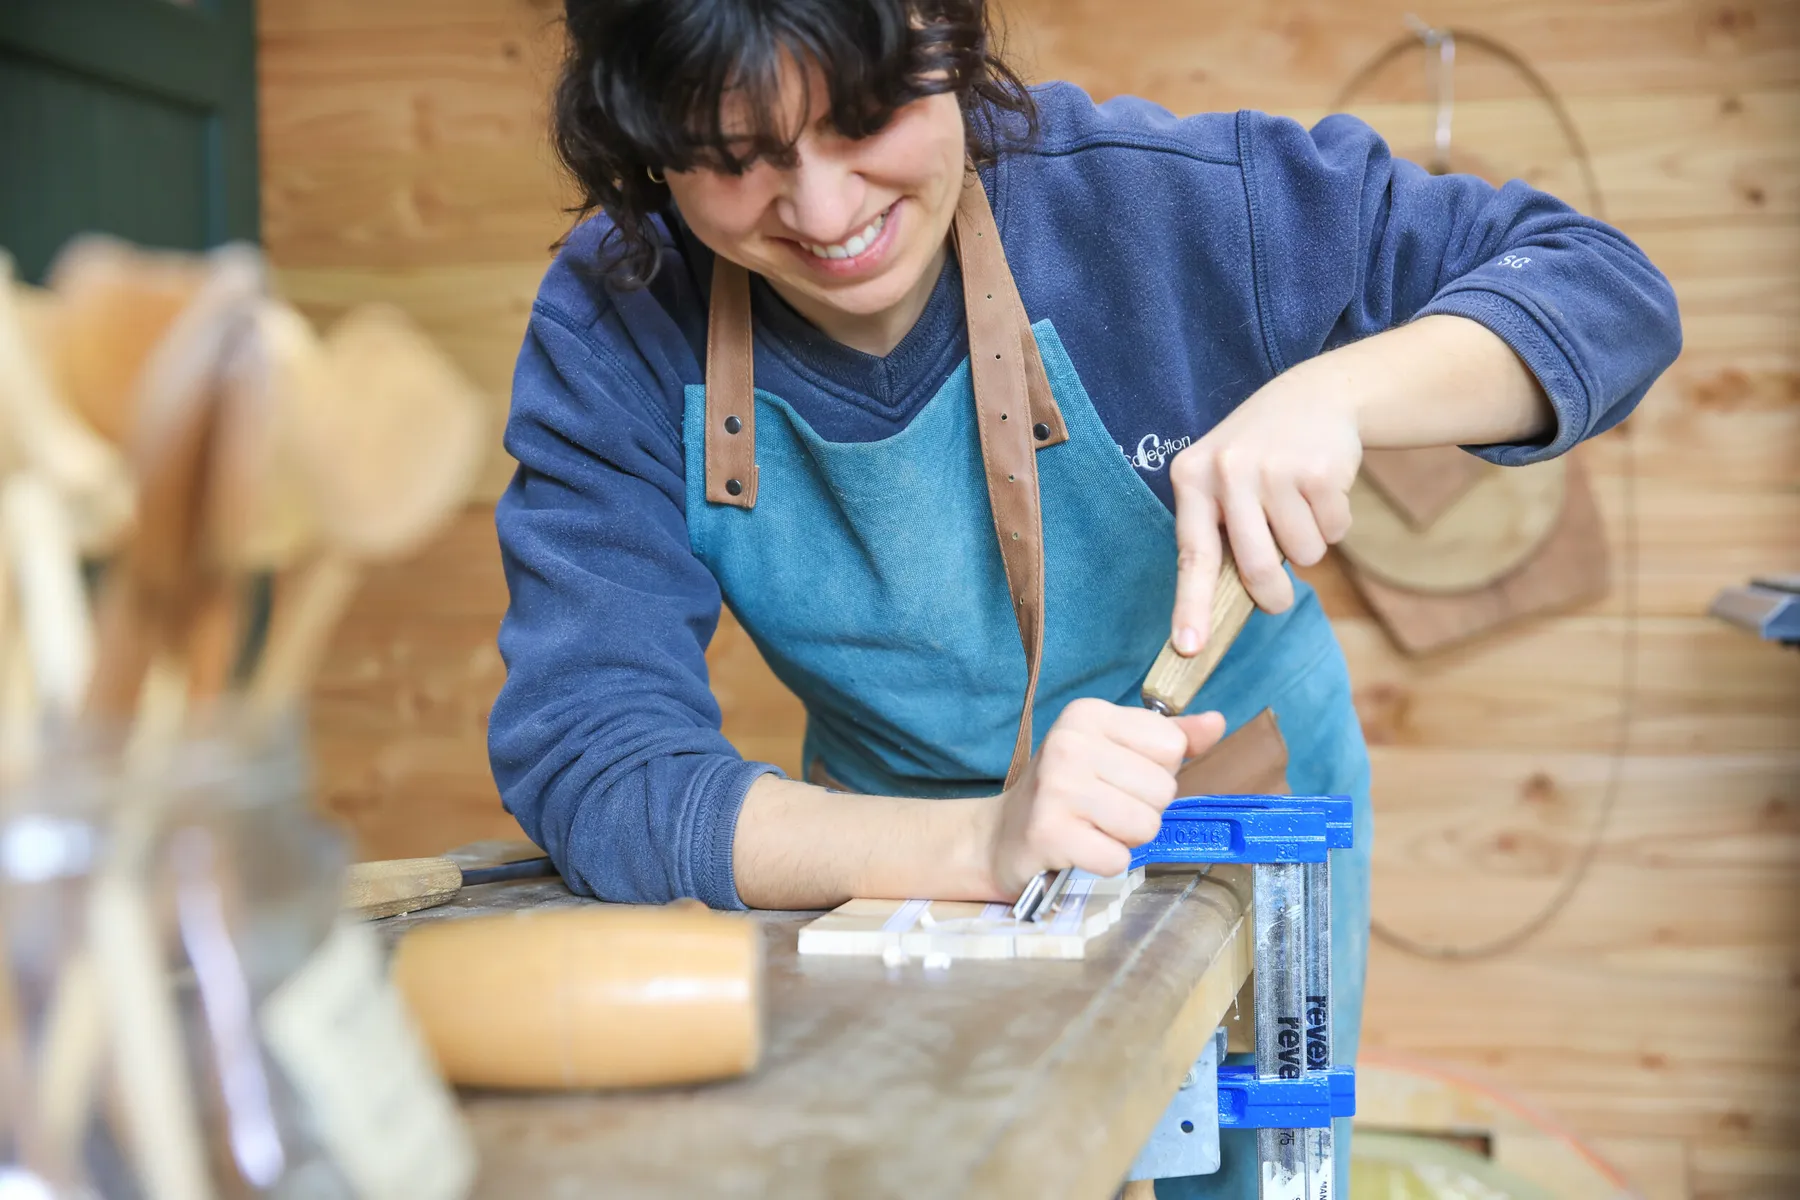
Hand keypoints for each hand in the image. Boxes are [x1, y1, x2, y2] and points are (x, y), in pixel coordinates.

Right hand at [982, 699, 1225, 896]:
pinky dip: (1105, 862)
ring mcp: (1057, 787)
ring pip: (1146, 825)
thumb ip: (1168, 738)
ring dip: (1126, 839)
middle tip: (1102, 810)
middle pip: (1163, 789)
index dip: (1155, 772)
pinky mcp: (1050, 832)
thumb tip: (1216, 723)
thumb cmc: (1066, 791)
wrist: (1001, 836)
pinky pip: (1118, 859)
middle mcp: (1070, 743)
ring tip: (1093, 829)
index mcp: (1088, 714)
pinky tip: (1080, 849)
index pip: (1172, 746)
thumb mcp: (1113, 752)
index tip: (1117, 777)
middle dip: (1143, 809)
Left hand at [1166, 363, 1361, 650]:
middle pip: (1255, 568)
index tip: (1189, 646)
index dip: (1191, 605)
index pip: (1192, 554)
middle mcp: (1229, 470)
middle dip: (1272, 595)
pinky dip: (1335, 523)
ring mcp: (1276, 468)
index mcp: (1192, 477)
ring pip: (1303, 554)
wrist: (1316, 396)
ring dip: (1310, 545)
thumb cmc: (1260, 456)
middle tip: (1278, 599)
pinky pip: (1334, 532)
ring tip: (1299, 506)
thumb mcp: (1221, 479)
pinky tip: (1322, 490)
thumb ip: (1215, 534)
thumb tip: (1215, 612)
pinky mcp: (1320, 470)